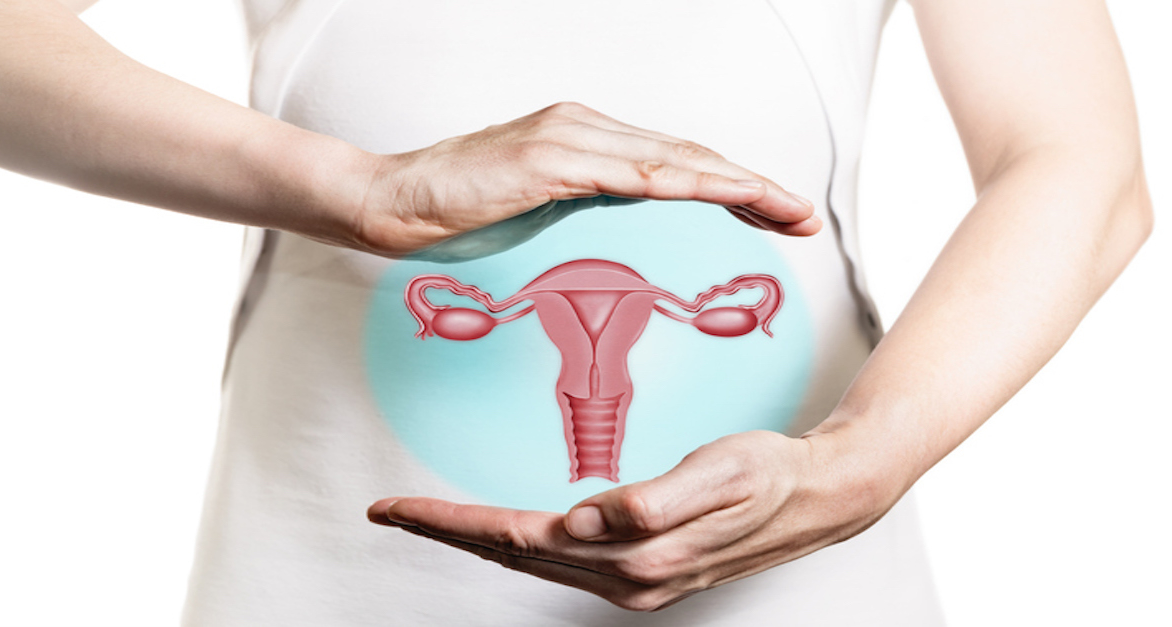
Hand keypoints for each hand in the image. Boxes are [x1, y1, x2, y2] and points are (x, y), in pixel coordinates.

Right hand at [343, 101, 820, 257]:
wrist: (391, 201)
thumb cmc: (459, 212)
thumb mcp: (539, 209)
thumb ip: (585, 203)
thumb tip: (629, 219)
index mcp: (586, 142)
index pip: (674, 162)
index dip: (731, 186)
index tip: (774, 215)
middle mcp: (586, 129)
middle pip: (689, 156)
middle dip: (753, 188)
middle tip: (802, 218)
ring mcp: (569, 139)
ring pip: (673, 159)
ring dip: (737, 185)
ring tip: (785, 212)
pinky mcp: (549, 160)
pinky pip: (631, 173)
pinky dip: (684, 183)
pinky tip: (723, 196)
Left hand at [367, 430, 900, 610]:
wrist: (816, 497)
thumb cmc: (768, 475)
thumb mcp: (720, 474)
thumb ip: (657, 499)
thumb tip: (590, 519)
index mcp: (636, 554)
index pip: (520, 538)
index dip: (454, 522)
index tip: (400, 507)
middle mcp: (626, 578)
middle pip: (512, 556)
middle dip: (446, 531)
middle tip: (389, 511)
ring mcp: (631, 580)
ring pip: (530, 562)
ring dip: (474, 538)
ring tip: (428, 517)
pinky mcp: (640, 569)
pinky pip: (558, 562)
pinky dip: (516, 545)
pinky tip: (500, 531)